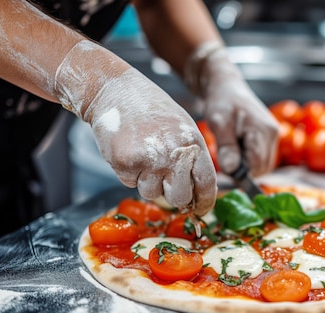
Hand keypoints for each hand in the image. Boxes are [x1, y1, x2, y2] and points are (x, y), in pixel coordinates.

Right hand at [54, 40, 216, 215]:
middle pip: (179, 198)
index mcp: (193, 144)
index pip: (206, 184)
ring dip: (147, 181)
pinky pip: (130, 184)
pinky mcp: (126, 163)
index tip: (200, 209)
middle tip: (165, 181)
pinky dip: (129, 173)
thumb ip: (192, 159)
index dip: (204, 202)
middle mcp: (174, 154)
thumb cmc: (152, 111)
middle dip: (172, 196)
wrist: (117, 91)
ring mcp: (150, 160)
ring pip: (152, 193)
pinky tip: (129, 151)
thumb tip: (196, 194)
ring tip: (143, 154)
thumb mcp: (183, 129)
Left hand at [186, 43, 277, 176]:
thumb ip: (227, 147)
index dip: (241, 172)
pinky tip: (237, 147)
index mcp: (263, 130)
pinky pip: (262, 157)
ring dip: (246, 165)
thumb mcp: (218, 123)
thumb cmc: (221, 101)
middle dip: (244, 170)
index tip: (225, 165)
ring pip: (263, 164)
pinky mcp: (269, 137)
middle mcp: (274, 134)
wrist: (226, 86)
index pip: (257, 165)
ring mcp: (273, 135)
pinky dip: (249, 159)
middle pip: (263, 167)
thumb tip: (232, 170)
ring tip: (231, 149)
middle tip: (226, 157)